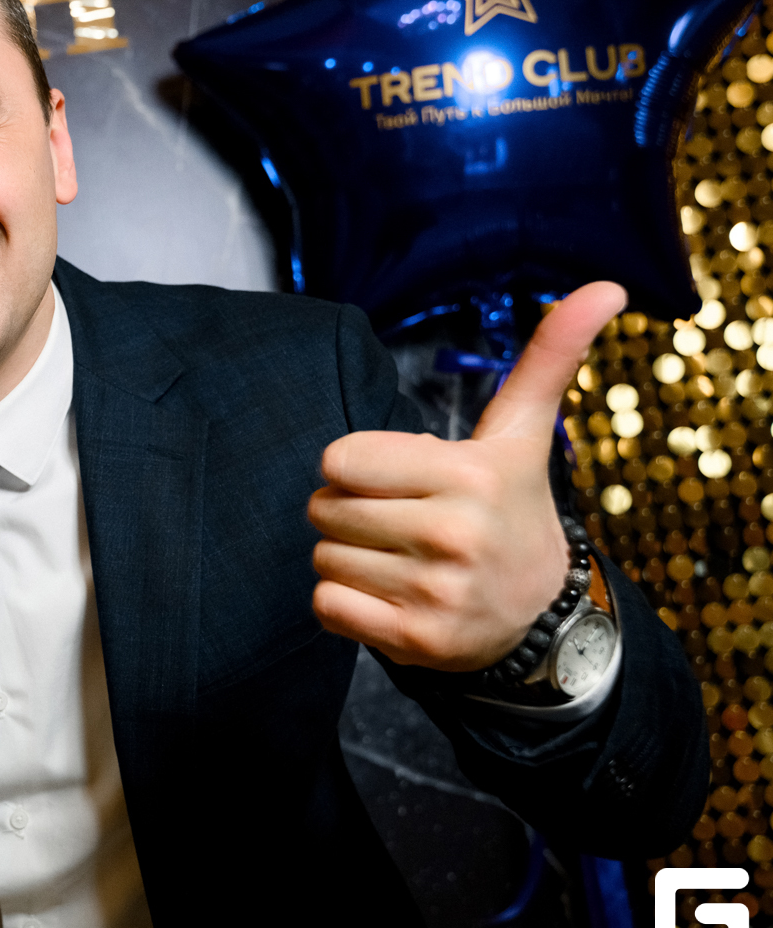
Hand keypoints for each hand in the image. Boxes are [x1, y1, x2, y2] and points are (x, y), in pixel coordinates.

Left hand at [307, 281, 626, 670]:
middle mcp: (455, 534)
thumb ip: (546, 358)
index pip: (339, 459)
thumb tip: (604, 285)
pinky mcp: (417, 642)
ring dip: (348, 558)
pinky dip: (344, 604)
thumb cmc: (509, 506)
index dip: (355, 467)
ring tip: (401, 559)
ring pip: (324, 557)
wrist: (540, 613)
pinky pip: (326, 607)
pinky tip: (389, 596)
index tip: (398, 478)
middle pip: (324, 508)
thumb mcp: (521, 434)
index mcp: (469, 475)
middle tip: (401, 521)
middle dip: (348, 511)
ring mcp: (437, 592)